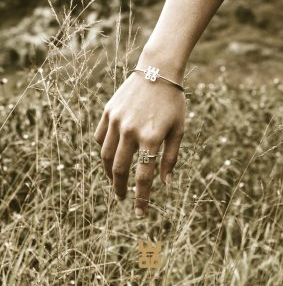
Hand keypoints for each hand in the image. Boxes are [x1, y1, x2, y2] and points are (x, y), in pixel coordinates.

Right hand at [94, 71, 185, 217]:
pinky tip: (109, 157)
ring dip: (108, 173)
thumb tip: (165, 184)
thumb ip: (171, 158)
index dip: (142, 198)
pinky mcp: (108, 112)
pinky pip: (100, 137)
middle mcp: (130, 131)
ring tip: (113, 181)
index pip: (144, 177)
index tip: (140, 213)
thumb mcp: (179, 130)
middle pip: (119, 169)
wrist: (158, 71)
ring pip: (105, 155)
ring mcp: (116, 120)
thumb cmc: (173, 103)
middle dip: (120, 189)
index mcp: (152, 138)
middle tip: (121, 199)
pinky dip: (103, 150)